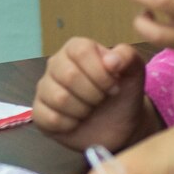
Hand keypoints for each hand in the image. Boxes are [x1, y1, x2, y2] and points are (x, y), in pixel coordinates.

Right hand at [34, 39, 159, 152]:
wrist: (118, 125)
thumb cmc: (123, 94)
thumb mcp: (134, 72)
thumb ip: (127, 57)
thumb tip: (111, 60)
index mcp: (76, 48)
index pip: (81, 52)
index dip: (101, 73)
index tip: (113, 87)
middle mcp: (56, 64)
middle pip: (69, 76)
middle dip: (94, 94)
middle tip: (102, 100)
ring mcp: (45, 88)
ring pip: (59, 98)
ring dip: (83, 110)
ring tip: (90, 110)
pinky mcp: (39, 112)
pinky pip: (49, 118)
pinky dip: (69, 125)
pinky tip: (77, 122)